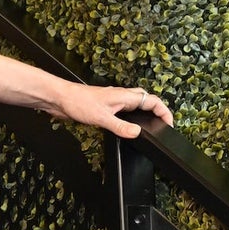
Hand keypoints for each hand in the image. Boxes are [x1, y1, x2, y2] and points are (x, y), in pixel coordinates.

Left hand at [57, 79, 173, 138]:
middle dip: (157, 110)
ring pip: (134, 105)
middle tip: (163, 123)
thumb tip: (137, 133)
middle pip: (145, 100)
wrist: (59, 98)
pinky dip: (130, 118)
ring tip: (150, 125)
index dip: (164, 111)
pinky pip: (123, 112)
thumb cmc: (77, 101)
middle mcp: (120, 97)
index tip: (170, 123)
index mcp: (124, 96)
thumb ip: (120, 127)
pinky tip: (126, 127)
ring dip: (144, 113)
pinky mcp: (104, 108)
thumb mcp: (101, 117)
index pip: (151, 101)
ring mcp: (112, 102)